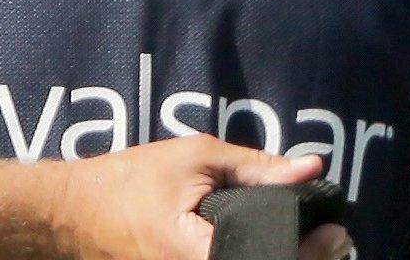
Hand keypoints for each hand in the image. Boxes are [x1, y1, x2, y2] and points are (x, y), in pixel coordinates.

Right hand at [52, 135, 354, 259]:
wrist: (74, 211)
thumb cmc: (131, 180)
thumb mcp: (198, 158)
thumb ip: (257, 166)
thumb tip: (311, 168)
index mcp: (196, 253)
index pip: (264, 257)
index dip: (305, 249)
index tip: (335, 231)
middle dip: (300, 257)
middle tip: (334, 238)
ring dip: (282, 258)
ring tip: (311, 241)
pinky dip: (256, 255)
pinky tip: (279, 245)